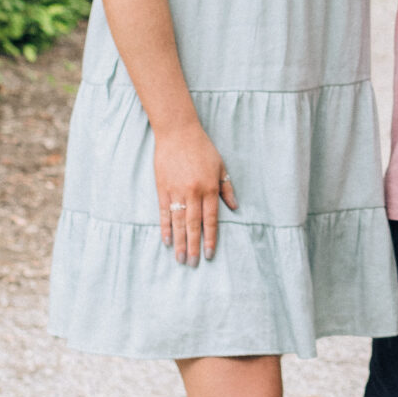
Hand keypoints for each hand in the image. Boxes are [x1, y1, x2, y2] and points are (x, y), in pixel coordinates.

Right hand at [155, 123, 235, 265]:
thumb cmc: (202, 148)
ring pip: (179, 222)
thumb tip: (234, 207)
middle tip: (192, 264)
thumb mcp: (220, 166)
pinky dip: (165, 227)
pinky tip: (166, 241)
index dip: (210, 238)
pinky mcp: (162, 188)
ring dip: (179, 242)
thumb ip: (226, 188)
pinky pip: (164, 212)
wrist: (178, 132)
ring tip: (180, 258)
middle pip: (194, 225)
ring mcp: (176, 191)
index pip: (211, 219)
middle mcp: (193, 192)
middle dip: (193, 246)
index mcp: (209, 188)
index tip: (209, 254)